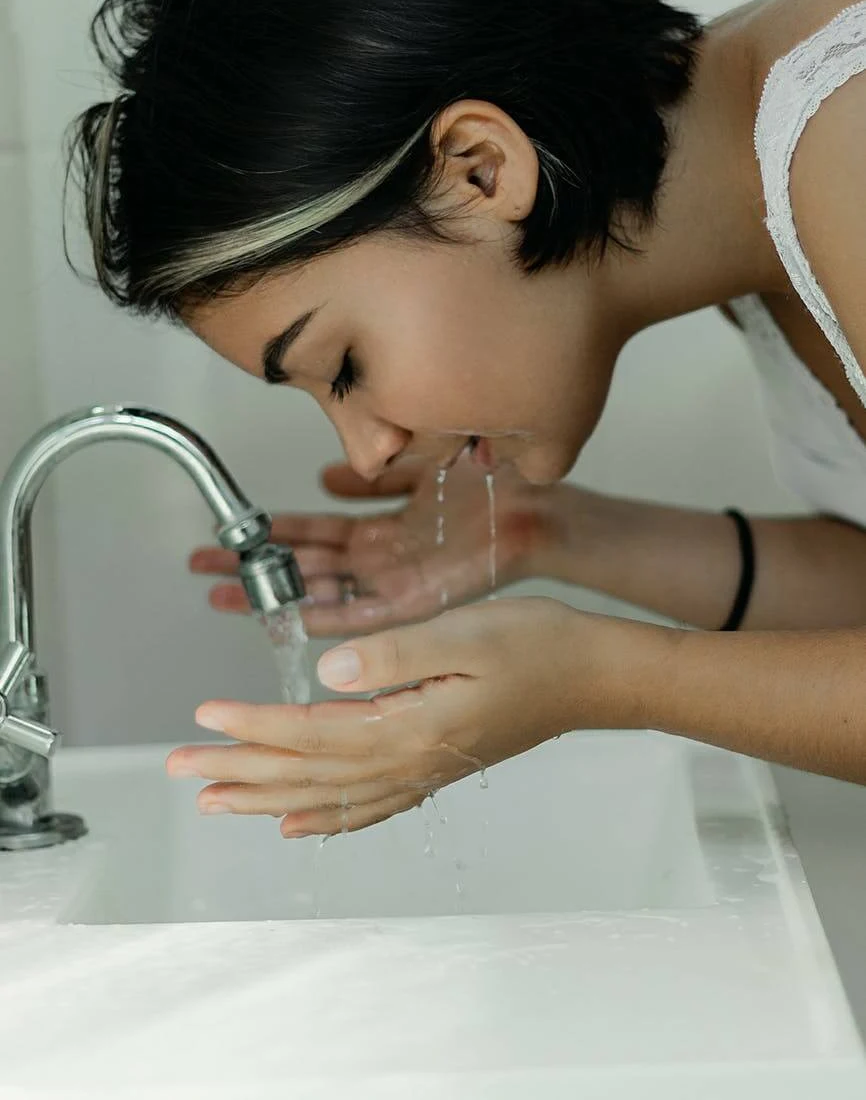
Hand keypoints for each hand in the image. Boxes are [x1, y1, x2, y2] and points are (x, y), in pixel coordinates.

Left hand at [165, 596, 621, 834]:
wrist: (594, 675)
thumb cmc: (538, 645)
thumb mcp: (466, 632)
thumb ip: (395, 655)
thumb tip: (327, 676)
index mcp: (412, 726)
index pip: (312, 733)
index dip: (254, 725)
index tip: (206, 714)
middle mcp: (411, 760)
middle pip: (308, 774)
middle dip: (240, 769)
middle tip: (181, 767)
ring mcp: (424, 770)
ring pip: (329, 796)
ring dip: (268, 798)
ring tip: (217, 800)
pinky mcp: (436, 767)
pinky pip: (369, 807)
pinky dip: (327, 820)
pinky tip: (299, 825)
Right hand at [189, 456, 570, 635]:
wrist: (538, 508)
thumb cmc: (489, 486)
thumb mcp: (416, 467)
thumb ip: (371, 475)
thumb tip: (326, 474)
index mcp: (380, 530)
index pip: (311, 533)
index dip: (268, 534)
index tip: (227, 536)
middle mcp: (380, 560)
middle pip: (304, 567)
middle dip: (253, 569)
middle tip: (202, 570)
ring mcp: (395, 583)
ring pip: (323, 592)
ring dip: (276, 595)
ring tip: (227, 596)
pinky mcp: (419, 601)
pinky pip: (366, 614)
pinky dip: (331, 618)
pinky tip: (295, 618)